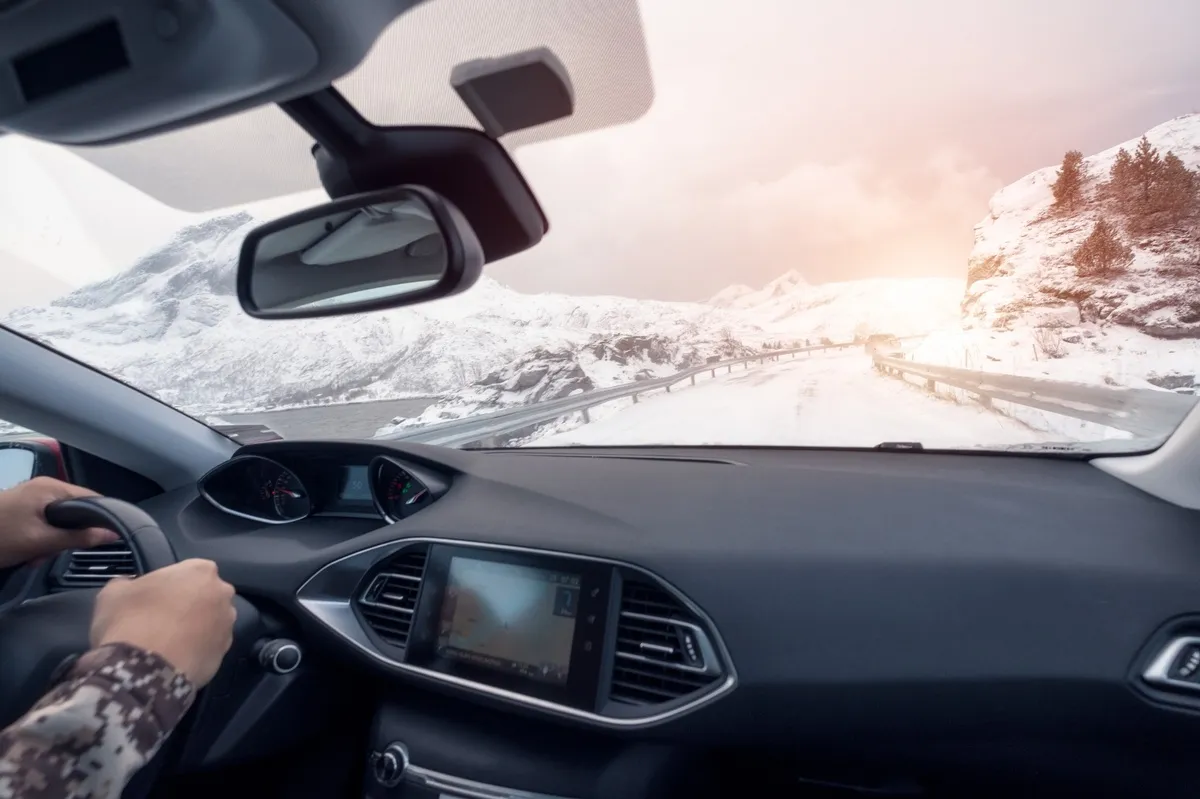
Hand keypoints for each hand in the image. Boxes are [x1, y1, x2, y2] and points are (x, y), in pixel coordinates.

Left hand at [0, 476, 119, 568]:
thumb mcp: (41, 541)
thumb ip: (79, 538)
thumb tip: (112, 535)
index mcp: (51, 487)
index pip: (93, 499)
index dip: (102, 520)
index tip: (104, 541)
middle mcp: (43, 487)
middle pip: (75, 512)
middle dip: (67, 537)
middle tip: (52, 554)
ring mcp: (30, 497)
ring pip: (58, 522)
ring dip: (51, 542)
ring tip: (35, 556)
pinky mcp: (21, 509)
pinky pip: (43, 523)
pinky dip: (40, 539)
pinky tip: (28, 553)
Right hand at [90, 559, 236, 686]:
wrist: (142, 671)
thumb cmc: (129, 621)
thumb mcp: (114, 592)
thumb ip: (128, 583)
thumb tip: (129, 586)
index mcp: (201, 571)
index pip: (188, 571)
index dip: (169, 585)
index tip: (153, 599)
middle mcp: (222, 595)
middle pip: (204, 596)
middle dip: (187, 605)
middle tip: (160, 620)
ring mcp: (227, 626)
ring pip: (209, 623)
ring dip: (194, 629)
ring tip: (166, 644)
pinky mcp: (224, 654)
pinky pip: (208, 648)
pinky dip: (194, 652)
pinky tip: (174, 659)